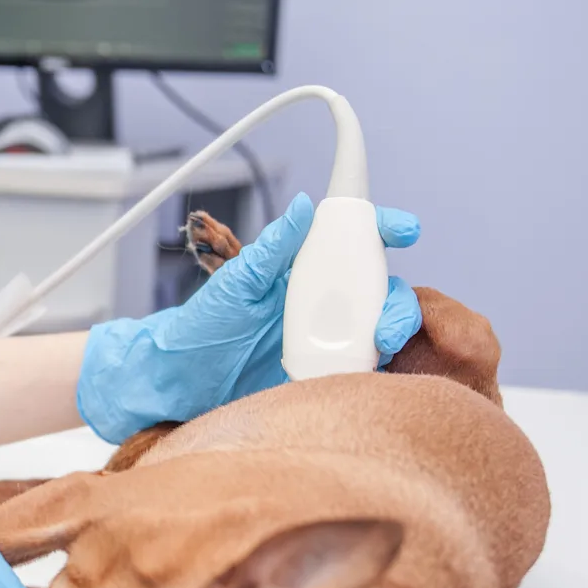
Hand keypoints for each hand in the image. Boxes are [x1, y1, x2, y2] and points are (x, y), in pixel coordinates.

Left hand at [75, 194, 422, 442]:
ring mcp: (328, 338)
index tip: (404, 230)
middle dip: (398, 301)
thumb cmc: (202, 326)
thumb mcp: (236, 282)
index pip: (353, 241)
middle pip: (382, 290)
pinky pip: (364, 368)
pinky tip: (369, 373)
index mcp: (303, 269)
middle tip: (386, 322)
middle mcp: (323, 301)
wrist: (182, 382)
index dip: (384, 229)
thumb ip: (273, 248)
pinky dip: (376, 369)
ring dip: (391, 334)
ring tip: (378, 347)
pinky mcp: (326, 373)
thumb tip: (304, 205)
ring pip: (381, 329)